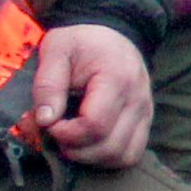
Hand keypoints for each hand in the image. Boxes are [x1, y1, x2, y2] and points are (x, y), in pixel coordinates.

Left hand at [31, 23, 154, 169]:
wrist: (111, 33)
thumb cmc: (81, 41)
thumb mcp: (56, 50)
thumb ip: (47, 83)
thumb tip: (44, 121)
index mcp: (117, 79)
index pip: (95, 125)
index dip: (67, 133)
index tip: (49, 123)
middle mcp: (138, 100)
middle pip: (109, 147)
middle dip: (76, 150)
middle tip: (57, 134)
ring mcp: (146, 113)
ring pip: (123, 156)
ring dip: (92, 158)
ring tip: (72, 141)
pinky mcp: (146, 122)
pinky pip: (131, 155)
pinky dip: (108, 158)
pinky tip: (90, 145)